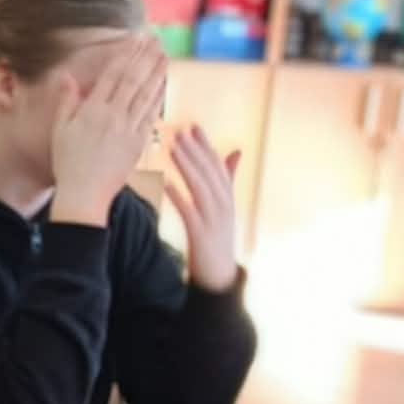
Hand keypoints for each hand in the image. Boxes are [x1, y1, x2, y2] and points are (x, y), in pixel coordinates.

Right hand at [49, 34, 168, 227]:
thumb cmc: (68, 164)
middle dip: (145, 57)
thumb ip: (66, 101)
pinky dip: (158, 99)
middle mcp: (113, 116)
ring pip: (145, 95)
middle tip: (155, 40)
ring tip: (164, 56)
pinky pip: (150, 116)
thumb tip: (67, 76)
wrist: (84, 195)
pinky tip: (163, 86)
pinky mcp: (138, 144)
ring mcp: (128, 130)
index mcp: (92, 110)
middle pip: (132, 80)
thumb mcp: (60, 130)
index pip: (112, 74)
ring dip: (156, 73)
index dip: (125, 54)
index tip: (134, 39)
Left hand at [162, 126, 243, 292]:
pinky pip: (188, 211)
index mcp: (227, 197)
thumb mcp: (226, 207)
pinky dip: (178, 195)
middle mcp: (224, 205)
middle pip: (209, 172)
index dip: (206, 145)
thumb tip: (237, 150)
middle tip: (179, 131)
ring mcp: (213, 219)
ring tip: (172, 147)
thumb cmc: (218, 239)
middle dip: (194, 150)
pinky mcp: (201, 234)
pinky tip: (166, 182)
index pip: (217, 165)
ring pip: (200, 187)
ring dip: (187, 165)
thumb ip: (229, 179)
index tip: (193, 126)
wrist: (219, 277)